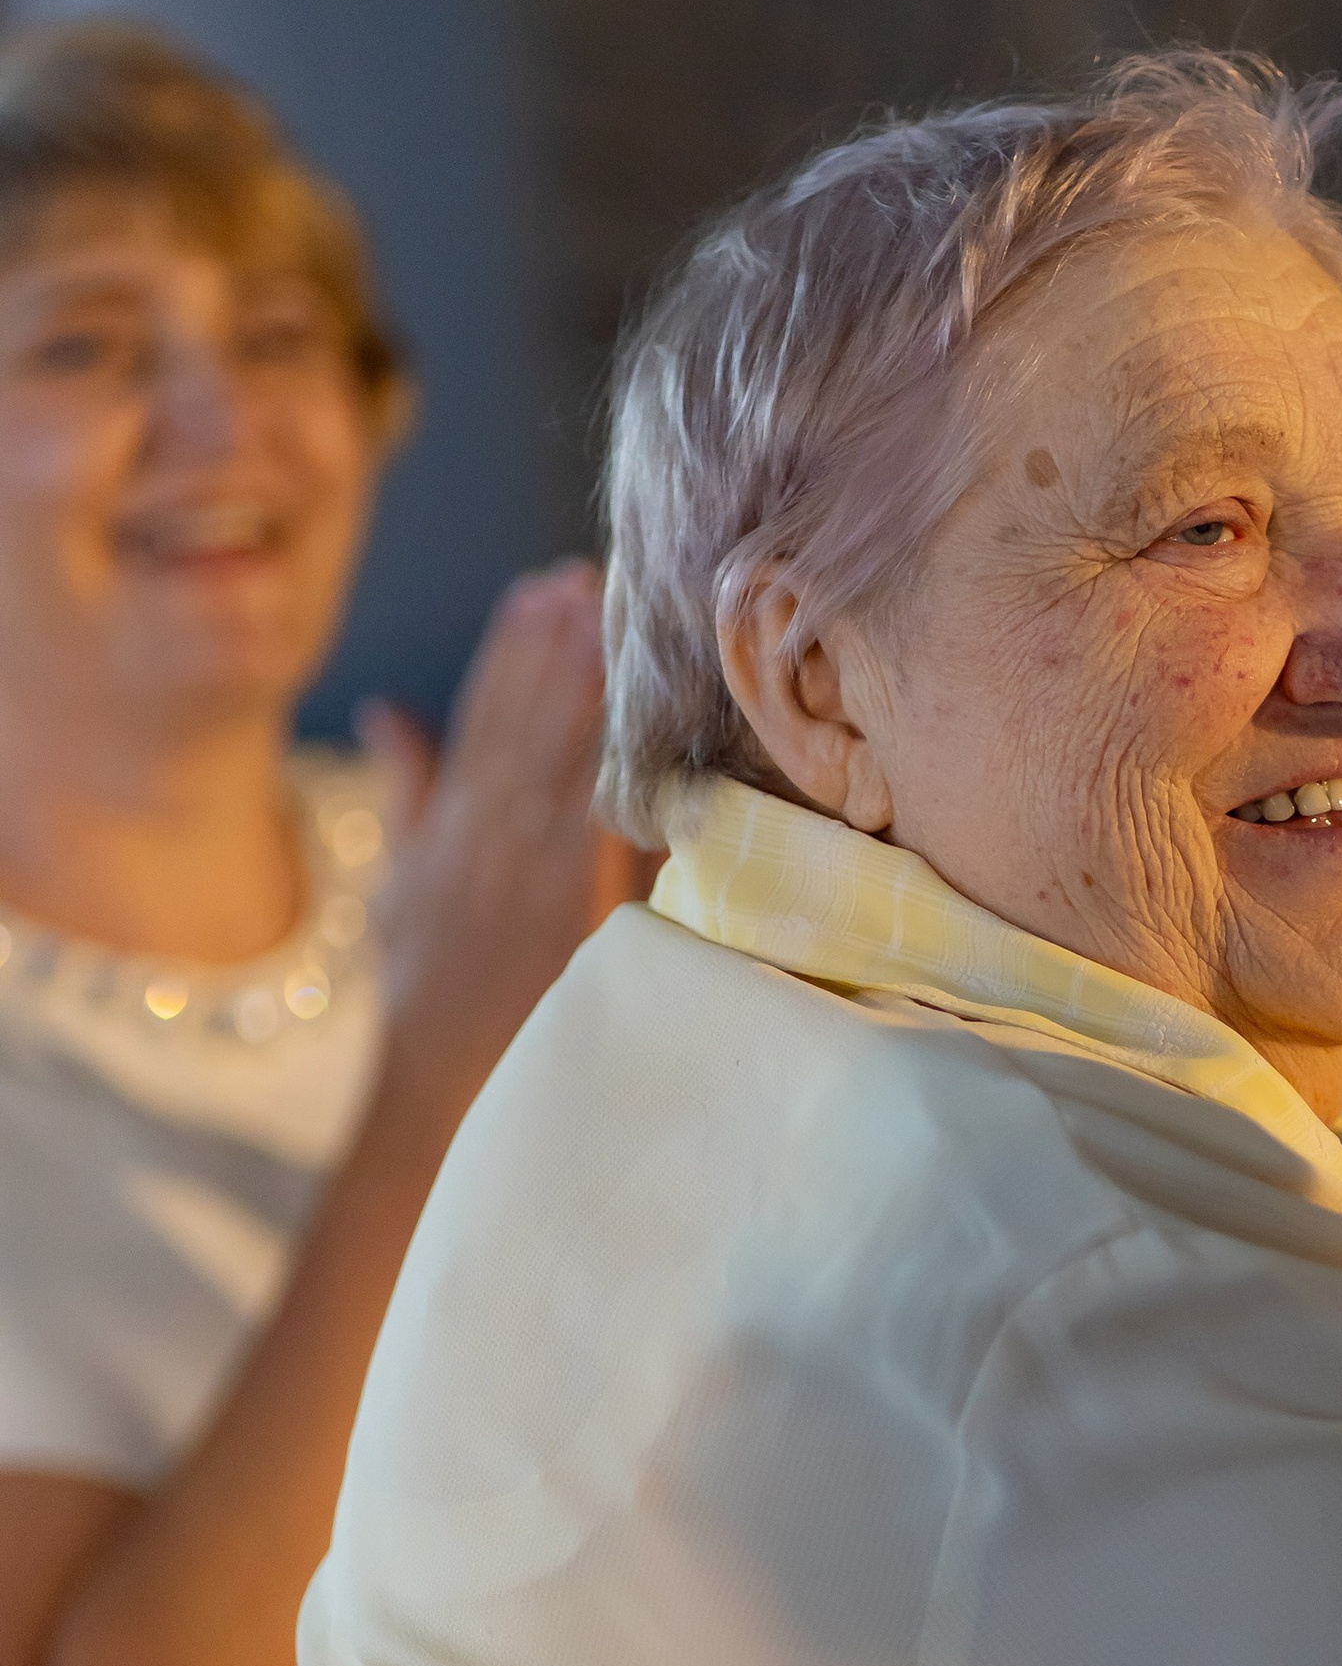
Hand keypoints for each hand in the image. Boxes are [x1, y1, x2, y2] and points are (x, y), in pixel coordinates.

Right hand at [362, 562, 645, 1136]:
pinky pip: (586, 823)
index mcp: (442, 830)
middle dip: (550, 649)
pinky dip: (601, 764)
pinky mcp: (560, 908)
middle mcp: (478, 842)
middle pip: (518, 726)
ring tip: (602, 617)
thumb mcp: (396, 883)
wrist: (443, 1087)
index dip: (509, 651)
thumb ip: (403, 790)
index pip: (478, 719)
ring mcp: (520, 874)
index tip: (537, 589)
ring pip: (550, 760)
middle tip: (585, 578)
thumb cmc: (426, 992)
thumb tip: (389, 709)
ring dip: (575, 685)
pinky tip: (627, 716)